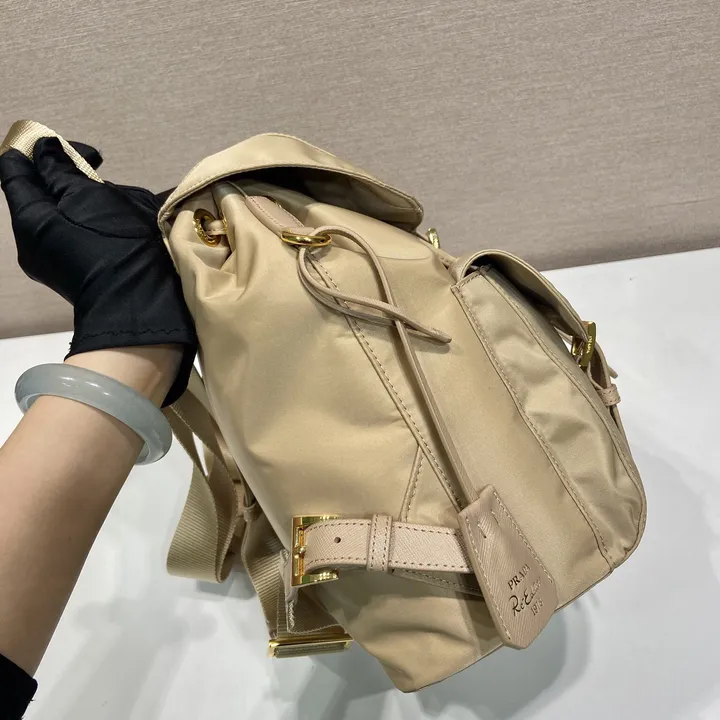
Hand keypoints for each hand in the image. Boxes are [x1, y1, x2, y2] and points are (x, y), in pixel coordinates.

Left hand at [0, 137, 195, 403]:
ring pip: (72, 212)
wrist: (145, 305)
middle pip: (45, 193)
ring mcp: (63, 258)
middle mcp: (39, 241)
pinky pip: (90, 232)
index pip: (16, 170)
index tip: (72, 146)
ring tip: (125, 200)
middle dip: (72, 175)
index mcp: (29, 221)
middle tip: (100, 169)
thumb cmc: (115, 247)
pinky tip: (131, 219)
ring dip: (95, 198)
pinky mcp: (87, 269)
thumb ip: (62, 169)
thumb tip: (45, 151)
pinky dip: (107, 220)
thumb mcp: (87, 198)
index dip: (39, 148)